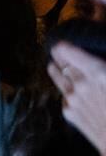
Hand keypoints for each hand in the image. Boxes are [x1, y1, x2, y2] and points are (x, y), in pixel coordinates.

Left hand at [50, 41, 105, 155]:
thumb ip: (102, 68)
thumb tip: (96, 66)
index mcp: (98, 74)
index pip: (72, 54)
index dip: (65, 47)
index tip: (61, 43)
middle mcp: (81, 85)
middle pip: (62, 63)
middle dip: (60, 56)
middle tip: (59, 50)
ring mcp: (71, 99)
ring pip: (57, 77)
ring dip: (56, 68)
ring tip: (54, 63)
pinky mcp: (68, 112)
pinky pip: (64, 95)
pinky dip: (66, 89)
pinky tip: (71, 88)